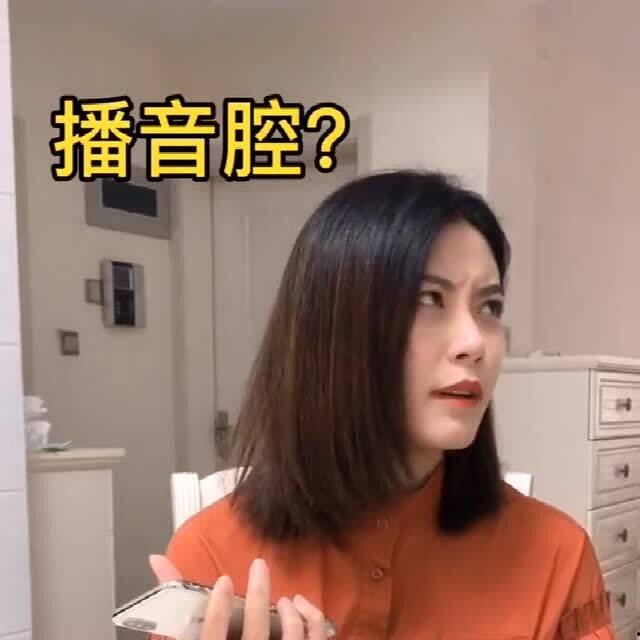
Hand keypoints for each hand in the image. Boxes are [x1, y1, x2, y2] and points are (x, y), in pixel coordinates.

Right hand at [149, 555, 328, 639]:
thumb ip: (175, 608)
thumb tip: (157, 560)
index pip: (212, 639)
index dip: (218, 610)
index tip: (224, 581)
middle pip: (254, 633)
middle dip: (259, 595)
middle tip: (259, 566)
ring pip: (290, 638)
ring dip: (289, 613)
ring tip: (284, 599)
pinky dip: (312, 620)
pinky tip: (301, 608)